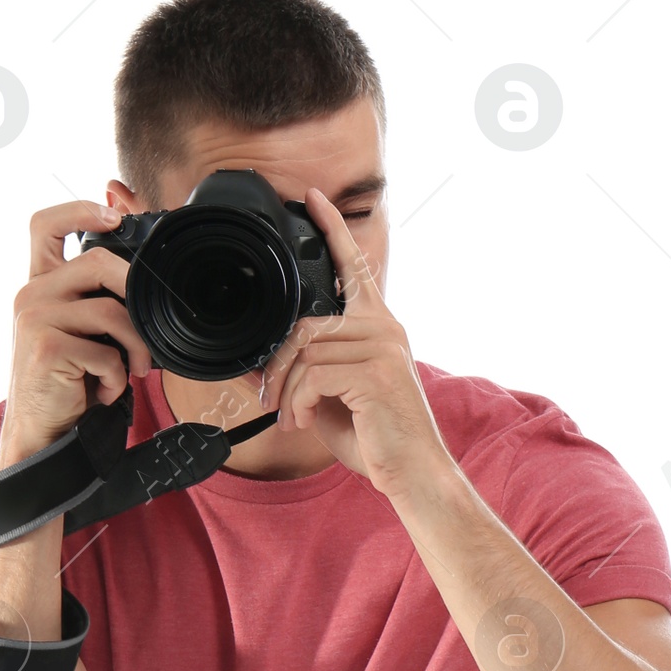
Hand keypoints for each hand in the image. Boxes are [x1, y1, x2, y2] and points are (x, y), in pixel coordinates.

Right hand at [0, 200, 151, 465]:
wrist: (42, 434)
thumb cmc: (67, 386)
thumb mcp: (82, 334)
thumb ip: (97, 301)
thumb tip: (136, 274)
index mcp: (40, 285)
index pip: (46, 225)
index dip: (80, 210)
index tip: (113, 215)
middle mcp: (31, 295)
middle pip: (99, 263)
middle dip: (137, 293)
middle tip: (146, 332)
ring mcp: (35, 319)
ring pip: (111, 312)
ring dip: (134, 348)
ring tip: (131, 371)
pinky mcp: (46, 347)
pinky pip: (105, 351)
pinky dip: (116, 377)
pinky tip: (103, 391)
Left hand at [257, 188, 457, 507]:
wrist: (412, 471)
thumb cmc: (375, 436)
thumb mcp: (333, 397)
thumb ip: (308, 371)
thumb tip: (259, 363)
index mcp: (377, 326)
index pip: (354, 267)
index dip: (333, 231)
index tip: (314, 199)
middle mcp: (383, 328)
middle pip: (306, 323)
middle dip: (278, 364)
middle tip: (269, 397)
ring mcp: (382, 346)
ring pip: (305, 351)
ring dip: (287, 391)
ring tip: (292, 417)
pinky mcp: (375, 371)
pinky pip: (314, 375)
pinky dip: (300, 402)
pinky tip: (307, 421)